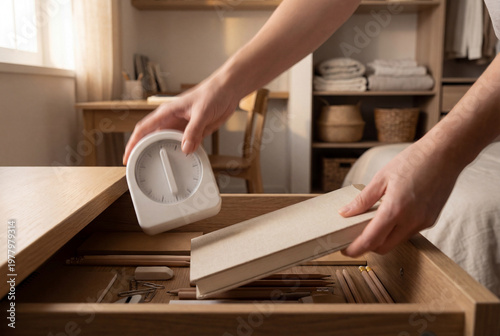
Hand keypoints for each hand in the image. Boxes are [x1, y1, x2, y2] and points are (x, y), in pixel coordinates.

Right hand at [123, 79, 239, 164]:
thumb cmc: (212, 92)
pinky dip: (182, 153)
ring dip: (165, 153)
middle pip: (153, 138)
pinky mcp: (194, 131)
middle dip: (145, 151)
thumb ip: (193, 131)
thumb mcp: (202, 112)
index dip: (133, 143)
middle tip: (141, 167)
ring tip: (159, 167)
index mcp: (167, 112)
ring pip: (168, 143)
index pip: (143, 129)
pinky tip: (182, 161)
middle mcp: (172, 120)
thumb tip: (185, 149)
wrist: (228, 90)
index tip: (127, 156)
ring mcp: (182, 127)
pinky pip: (184, 145)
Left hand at [339, 139, 461, 256]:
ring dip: (383, 238)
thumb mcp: (382, 177)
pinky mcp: (431, 220)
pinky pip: (409, 232)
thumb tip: (345, 213)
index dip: (356, 249)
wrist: (445, 154)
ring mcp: (423, 222)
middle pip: (384, 247)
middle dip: (368, 246)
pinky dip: (397, 230)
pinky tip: (393, 215)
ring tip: (372, 223)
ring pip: (397, 241)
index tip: (345, 250)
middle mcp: (411, 220)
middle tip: (355, 237)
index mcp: (395, 209)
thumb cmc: (413, 161)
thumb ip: (363, 199)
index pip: (371, 240)